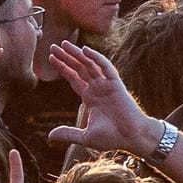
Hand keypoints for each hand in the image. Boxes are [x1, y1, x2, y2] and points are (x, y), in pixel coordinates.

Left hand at [46, 41, 161, 154]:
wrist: (132, 137)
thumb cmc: (113, 138)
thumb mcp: (86, 136)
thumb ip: (68, 133)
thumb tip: (49, 136)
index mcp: (89, 97)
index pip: (73, 78)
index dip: (62, 67)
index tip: (50, 58)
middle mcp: (97, 88)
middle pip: (79, 68)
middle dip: (66, 57)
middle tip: (53, 46)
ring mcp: (106, 85)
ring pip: (89, 65)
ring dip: (77, 54)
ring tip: (64, 44)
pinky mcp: (116, 84)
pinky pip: (105, 67)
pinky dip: (96, 58)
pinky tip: (85, 50)